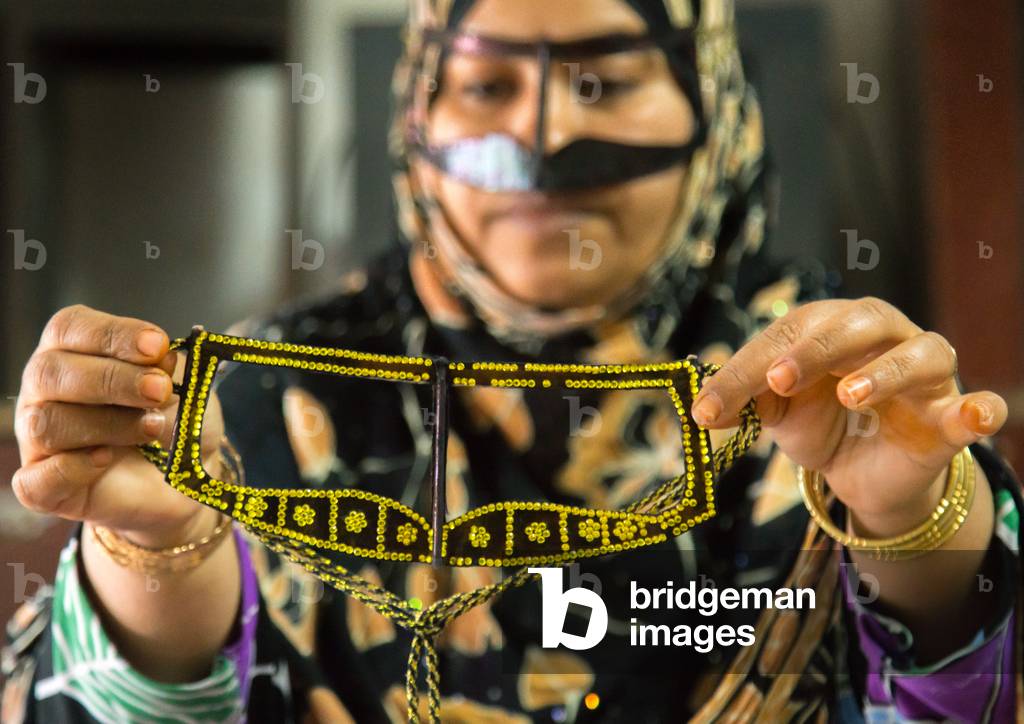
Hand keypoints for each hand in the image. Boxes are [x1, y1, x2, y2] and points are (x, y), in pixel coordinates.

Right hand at [13, 305, 223, 547]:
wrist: (186, 478)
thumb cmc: (175, 419)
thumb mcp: (185, 385)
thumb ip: (168, 369)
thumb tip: (159, 358)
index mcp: (73, 351)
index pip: (70, 327)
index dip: (113, 334)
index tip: (158, 345)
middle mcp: (46, 391)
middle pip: (50, 372)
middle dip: (112, 379)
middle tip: (159, 389)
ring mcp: (39, 440)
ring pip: (47, 423)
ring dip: (107, 423)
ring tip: (153, 428)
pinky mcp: (43, 488)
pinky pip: (36, 480)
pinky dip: (74, 468)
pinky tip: (108, 459)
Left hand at [691, 298, 1006, 530]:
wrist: (861, 469)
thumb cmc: (817, 421)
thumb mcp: (777, 413)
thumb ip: (747, 402)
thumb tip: (703, 411)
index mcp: (830, 327)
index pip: (786, 336)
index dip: (746, 369)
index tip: (709, 408)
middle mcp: (882, 336)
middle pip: (856, 324)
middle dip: (815, 350)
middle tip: (779, 379)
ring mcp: (925, 373)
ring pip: (921, 352)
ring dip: (887, 371)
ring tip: (851, 394)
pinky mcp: (952, 413)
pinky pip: (977, 406)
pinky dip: (979, 410)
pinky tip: (974, 416)